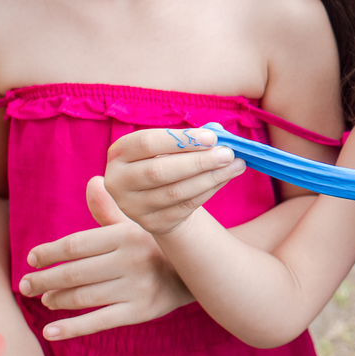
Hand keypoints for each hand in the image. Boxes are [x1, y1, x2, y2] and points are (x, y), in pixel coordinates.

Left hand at [17, 177, 193, 340]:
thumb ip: (110, 209)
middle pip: (75, 273)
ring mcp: (137, 287)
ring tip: (45, 299)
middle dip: (45, 280)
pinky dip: (71, 328)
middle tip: (25, 285)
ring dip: (57, 300)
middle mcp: (131, 260)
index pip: (76, 244)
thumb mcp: (137, 224)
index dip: (49, 252)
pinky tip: (49, 331)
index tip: (31, 259)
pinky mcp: (142, 311)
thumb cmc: (156, 245)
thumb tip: (93, 182)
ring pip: (84, 297)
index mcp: (126, 235)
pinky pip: (99, 321)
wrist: (196, 271)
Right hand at [104, 127, 245, 236]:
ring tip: (236, 164)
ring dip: (211, 177)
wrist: (158, 200)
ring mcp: (133, 206)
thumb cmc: (166, 162)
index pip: (147, 143)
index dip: (181, 139)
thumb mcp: (168, 147)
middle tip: (228, 153)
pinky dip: (210, 190)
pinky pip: (186, 206)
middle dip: (198, 161)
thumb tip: (216, 132)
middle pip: (159, 171)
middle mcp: (118, 181)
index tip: (212, 137)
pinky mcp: (152, 223)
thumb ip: (188, 138)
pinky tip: (226, 178)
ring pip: (176, 191)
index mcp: (119, 153)